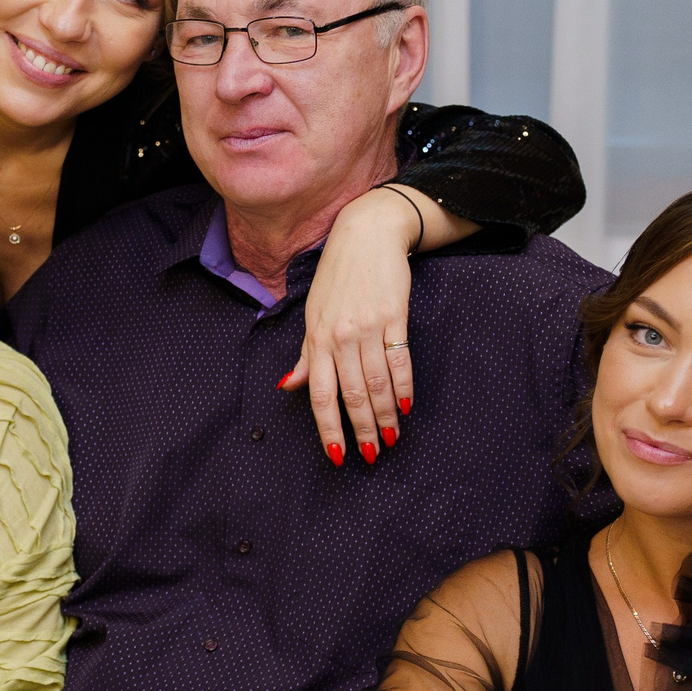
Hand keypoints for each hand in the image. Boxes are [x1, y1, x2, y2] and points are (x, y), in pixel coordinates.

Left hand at [282, 187, 417, 465]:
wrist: (367, 234)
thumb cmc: (337, 277)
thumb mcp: (313, 314)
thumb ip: (304, 356)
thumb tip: (286, 387)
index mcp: (316, 338)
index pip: (319, 393)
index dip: (328, 426)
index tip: (337, 454)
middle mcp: (339, 336)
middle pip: (351, 394)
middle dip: (361, 430)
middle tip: (373, 456)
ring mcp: (367, 326)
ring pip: (376, 382)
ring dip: (385, 416)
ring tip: (392, 438)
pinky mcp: (393, 316)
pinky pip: (400, 360)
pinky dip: (403, 387)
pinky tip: (405, 407)